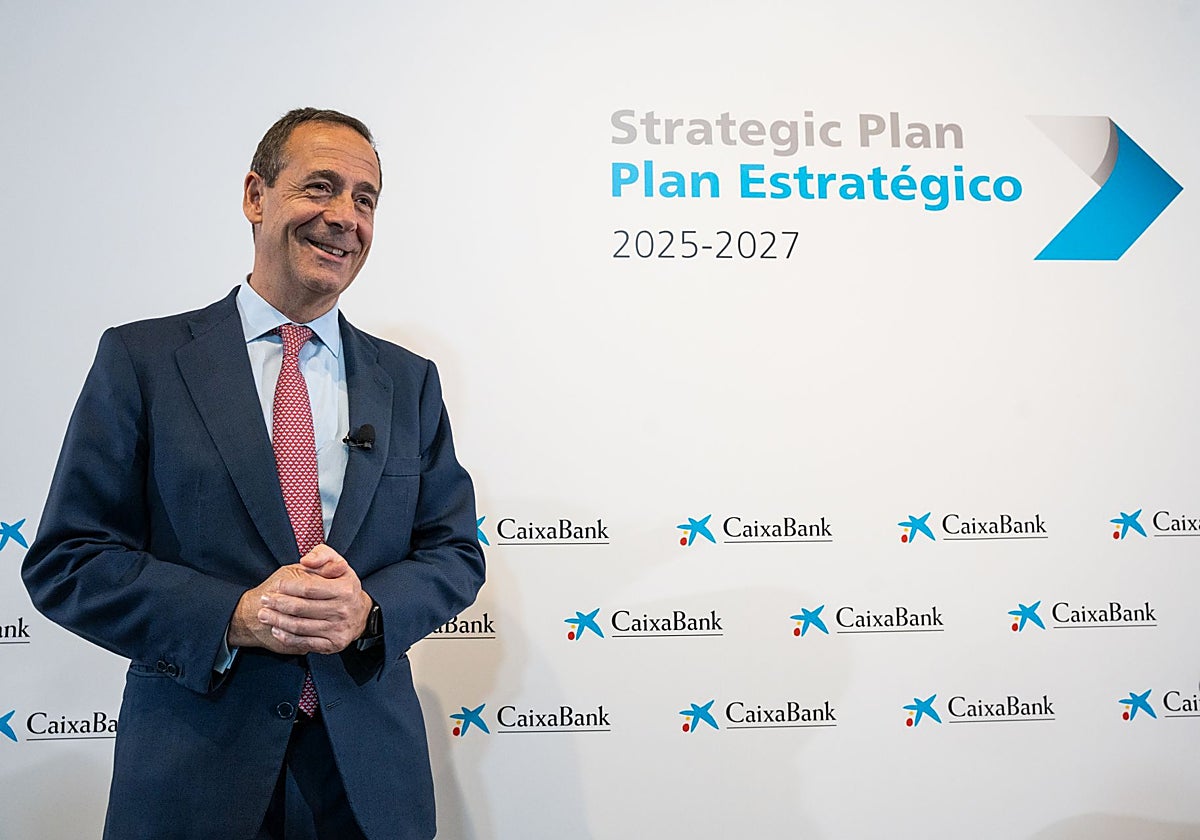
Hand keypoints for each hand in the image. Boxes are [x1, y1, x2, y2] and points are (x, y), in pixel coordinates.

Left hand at [227, 545, 372, 654]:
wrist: (362, 615)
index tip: (276, 585)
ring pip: (299, 626)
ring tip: (264, 614)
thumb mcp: (339, 565)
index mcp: (344, 589)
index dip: (289, 587)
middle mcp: (342, 610)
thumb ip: (322, 555)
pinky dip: (287, 637)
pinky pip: (304, 642)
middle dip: (278, 604)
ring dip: (277, 621)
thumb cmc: (345, 587)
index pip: (309, 588)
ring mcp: (337, 629)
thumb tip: (305, 561)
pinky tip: (277, 630)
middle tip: (264, 600)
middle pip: (301, 608)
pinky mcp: (332, 644)